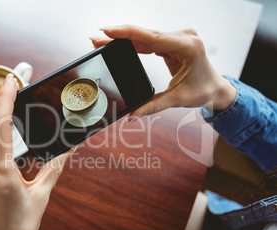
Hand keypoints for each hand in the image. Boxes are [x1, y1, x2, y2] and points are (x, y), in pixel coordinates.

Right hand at [91, 25, 235, 121]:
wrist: (216, 88)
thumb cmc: (203, 91)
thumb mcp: (177, 99)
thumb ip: (152, 107)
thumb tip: (131, 116)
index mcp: (187, 47)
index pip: (152, 37)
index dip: (127, 33)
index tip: (107, 31)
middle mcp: (183, 37)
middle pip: (144, 34)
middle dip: (118, 36)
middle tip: (95, 38)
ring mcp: (178, 37)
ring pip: (144, 36)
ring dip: (123, 39)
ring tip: (101, 41)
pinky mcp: (172, 41)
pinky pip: (149, 40)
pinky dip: (133, 43)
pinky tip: (117, 43)